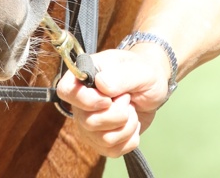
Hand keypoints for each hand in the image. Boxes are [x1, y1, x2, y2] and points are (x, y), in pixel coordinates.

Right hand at [56, 47, 170, 157]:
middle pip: (87, 122)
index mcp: (84, 76)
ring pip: (103, 139)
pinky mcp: (101, 140)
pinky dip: (130, 139)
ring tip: (132, 110)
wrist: (154, 87)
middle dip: (117, 115)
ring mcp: (89, 123)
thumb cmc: (142, 73)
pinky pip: (112, 150)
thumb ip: (119, 76)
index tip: (108, 100)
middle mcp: (82, 101)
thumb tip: (102, 85)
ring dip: (127, 126)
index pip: (66, 91)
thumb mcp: (137, 70)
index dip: (86, 100)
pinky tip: (133, 123)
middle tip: (128, 98)